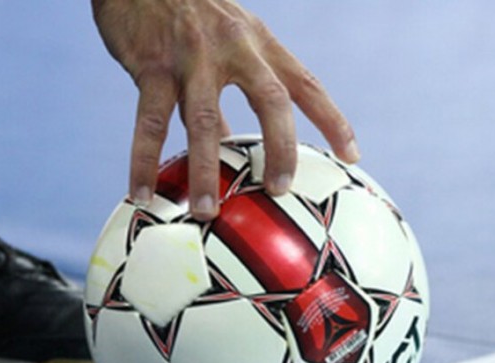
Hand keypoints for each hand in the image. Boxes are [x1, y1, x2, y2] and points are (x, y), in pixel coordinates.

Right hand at [92, 0, 358, 220]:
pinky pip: (149, 121)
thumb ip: (232, 83)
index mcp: (257, 42)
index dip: (331, 120)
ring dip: (205, 170)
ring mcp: (192, 56)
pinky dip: (143, 161)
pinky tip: (142, 192)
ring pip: (204, 120)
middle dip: (279, 148)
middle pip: (270, 101)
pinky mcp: (151, 65)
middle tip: (279, 190)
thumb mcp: (223, 35)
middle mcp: (233, 47)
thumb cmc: (184, 9)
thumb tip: (232, 140)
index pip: (305, 84)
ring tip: (206, 211)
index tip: (352, 156)